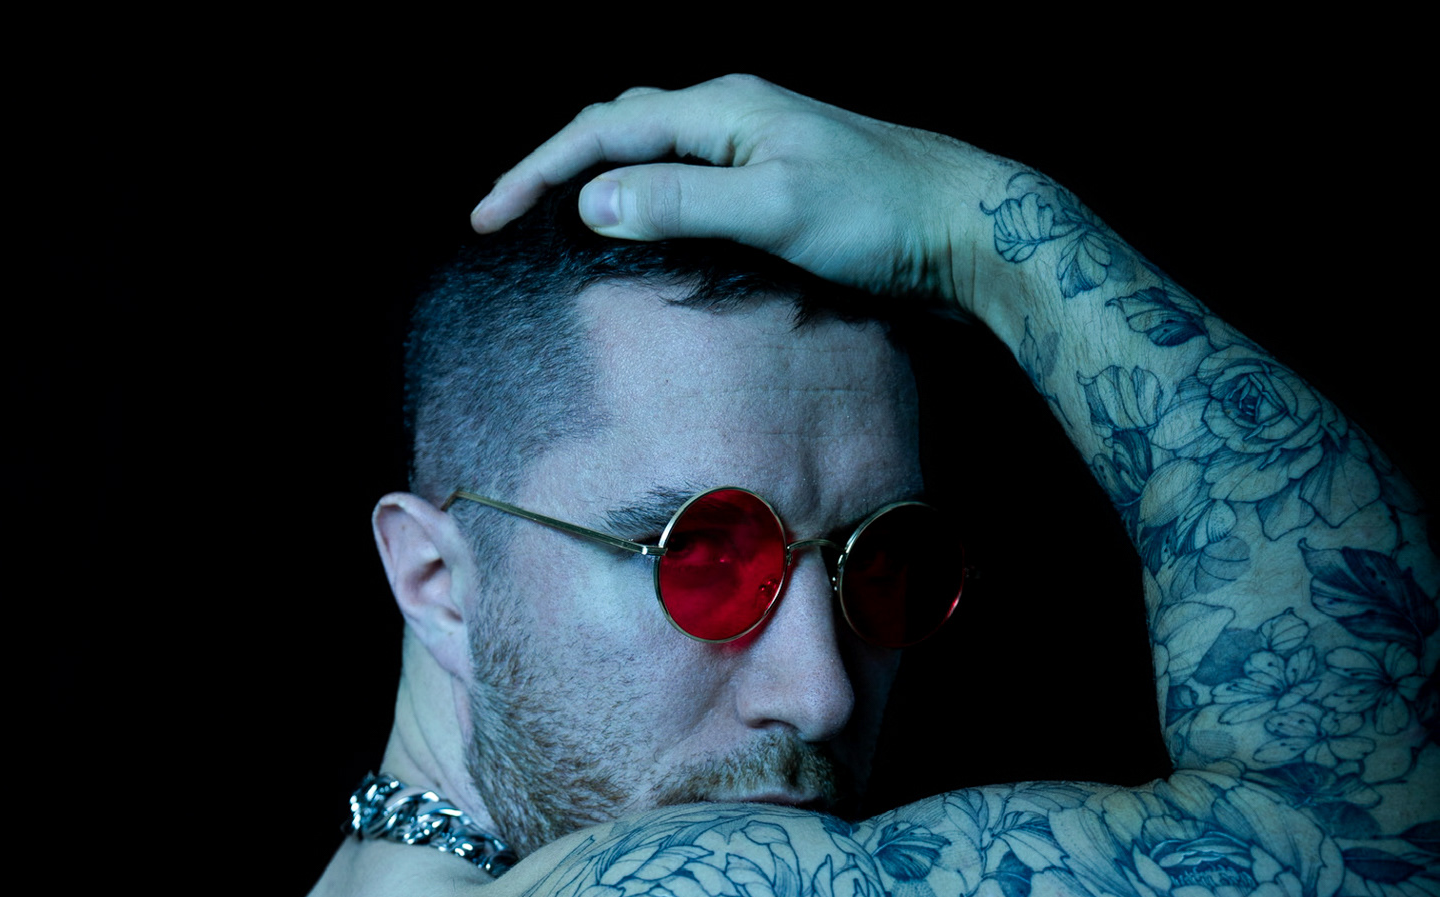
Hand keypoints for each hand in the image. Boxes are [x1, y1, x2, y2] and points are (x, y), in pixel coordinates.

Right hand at [470, 76, 1013, 316]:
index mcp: (723, 108)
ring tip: (547, 220)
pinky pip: (685, 177)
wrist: (967, 226)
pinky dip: (640, 197)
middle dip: (551, 167)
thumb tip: (591, 205)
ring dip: (593, 178)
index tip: (486, 218)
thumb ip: (682, 206)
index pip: (602, 131)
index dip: (537, 171)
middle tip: (499, 218)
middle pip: (616, 127)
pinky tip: (637, 230)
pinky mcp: (776, 178)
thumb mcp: (775, 211)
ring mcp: (755, 143)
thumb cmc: (881, 217)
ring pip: (650, 150)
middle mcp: (732, 112)